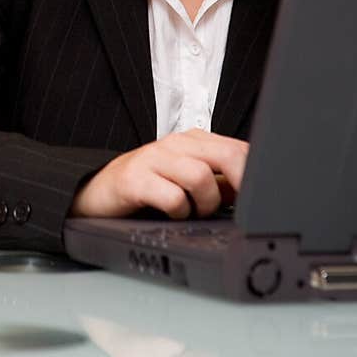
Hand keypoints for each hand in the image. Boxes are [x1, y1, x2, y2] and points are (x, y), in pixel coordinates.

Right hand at [69, 128, 248, 219]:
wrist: (96, 192)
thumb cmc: (147, 187)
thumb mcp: (187, 180)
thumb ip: (219, 182)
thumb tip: (253, 191)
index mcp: (194, 141)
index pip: (239, 149)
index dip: (255, 174)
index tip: (259, 198)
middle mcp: (175, 144)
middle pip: (227, 156)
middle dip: (241, 184)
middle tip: (238, 207)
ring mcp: (153, 159)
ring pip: (201, 177)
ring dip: (205, 204)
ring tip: (193, 213)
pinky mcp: (134, 179)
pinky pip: (172, 197)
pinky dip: (178, 212)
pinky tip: (170, 214)